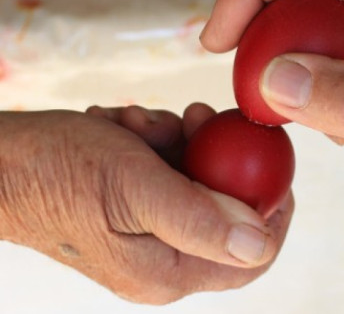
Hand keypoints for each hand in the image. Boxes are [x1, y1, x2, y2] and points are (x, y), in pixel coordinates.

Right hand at [0, 104, 292, 303]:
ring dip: (175, 137)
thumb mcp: (133, 188)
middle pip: (224, 202)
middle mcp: (164, 254)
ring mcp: (149, 225)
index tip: (271, 156)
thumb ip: (198, 219)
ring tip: (136, 123)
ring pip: (195, 172)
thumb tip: (260, 242)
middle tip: (192, 117)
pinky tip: (122, 125)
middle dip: (213, 152)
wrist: (2, 162)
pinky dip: (154, 137)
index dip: (274, 205)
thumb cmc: (58, 172)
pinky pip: (167, 162)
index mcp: (169, 269)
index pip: (251, 254)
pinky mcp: (135, 200)